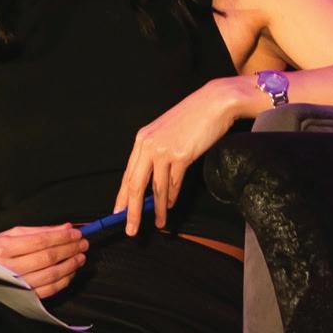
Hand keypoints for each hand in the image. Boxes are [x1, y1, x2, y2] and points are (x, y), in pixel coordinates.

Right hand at [0, 224, 87, 300]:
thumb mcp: (9, 235)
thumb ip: (38, 231)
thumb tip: (66, 228)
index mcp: (2, 248)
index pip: (40, 241)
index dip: (61, 237)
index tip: (76, 233)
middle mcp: (8, 268)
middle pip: (48, 257)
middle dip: (70, 249)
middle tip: (83, 243)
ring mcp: (15, 285)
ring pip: (51, 275)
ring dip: (70, 265)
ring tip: (80, 257)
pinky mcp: (23, 298)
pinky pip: (49, 290)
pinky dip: (64, 281)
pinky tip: (71, 272)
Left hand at [113, 80, 250, 233]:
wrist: (214, 102)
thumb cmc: (192, 117)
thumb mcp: (165, 133)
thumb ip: (156, 153)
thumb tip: (152, 182)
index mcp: (142, 140)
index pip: (127, 175)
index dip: (122, 197)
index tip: (118, 213)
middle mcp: (149, 146)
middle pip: (135, 186)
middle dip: (132, 211)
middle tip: (131, 229)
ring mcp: (164, 151)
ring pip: (157, 189)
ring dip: (158, 209)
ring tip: (158, 223)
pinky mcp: (181, 155)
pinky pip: (174, 183)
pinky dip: (172, 198)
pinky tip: (170, 206)